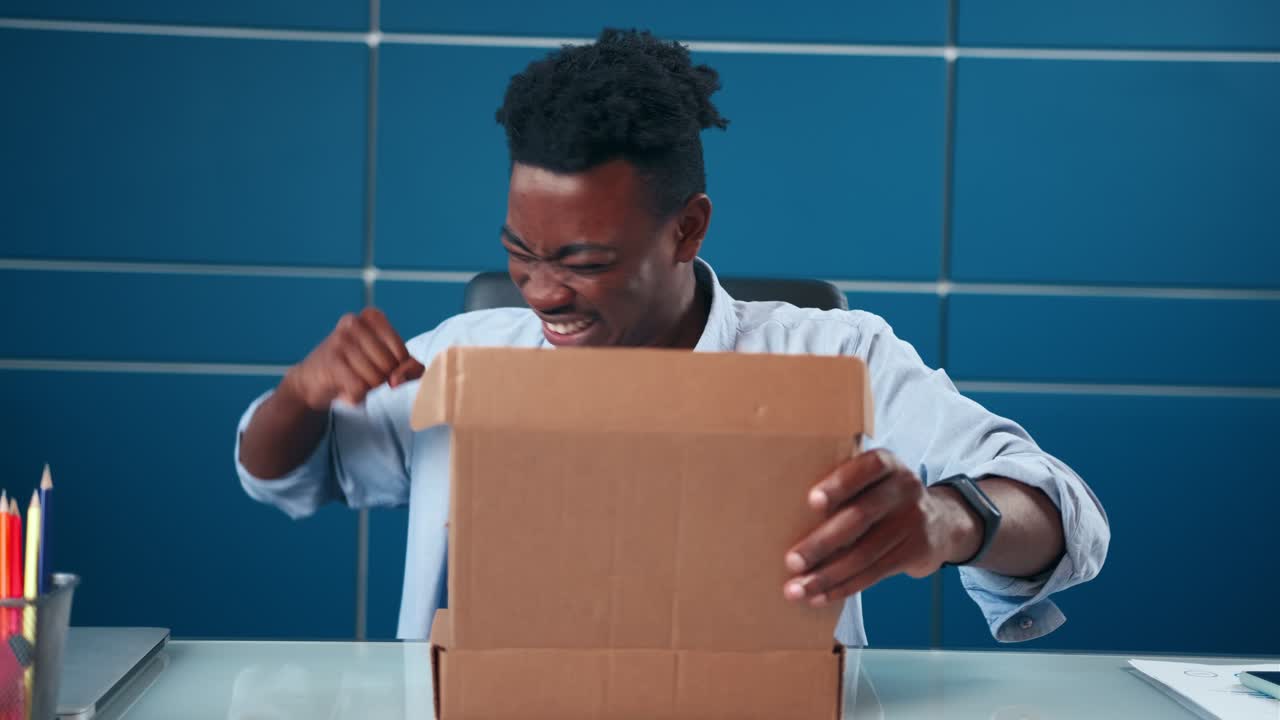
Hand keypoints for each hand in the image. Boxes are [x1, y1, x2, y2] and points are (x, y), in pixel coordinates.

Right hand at [279, 308, 424, 409]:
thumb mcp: (387, 362)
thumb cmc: (355, 368)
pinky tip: (344, 387)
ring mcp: (340, 340)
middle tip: (361, 373)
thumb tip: (399, 378)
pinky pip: (359, 388)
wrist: (311, 380)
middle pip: (389, 366)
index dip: (396, 369)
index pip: (402, 354)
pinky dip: (355, 396)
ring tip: (351, 378)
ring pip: (375, 378)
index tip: (379, 366)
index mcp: (372, 317)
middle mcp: (355, 323)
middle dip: (381, 378)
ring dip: (367, 387)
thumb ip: (409, 368)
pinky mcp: (331, 361)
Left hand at [782, 449, 980, 606]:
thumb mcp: (874, 480)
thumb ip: (845, 488)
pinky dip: (844, 587)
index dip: (839, 484)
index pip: (865, 468)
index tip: (811, 501)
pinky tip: (821, 596)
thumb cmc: (884, 498)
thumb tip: (786, 514)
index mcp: (888, 464)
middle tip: (792, 561)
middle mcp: (904, 488)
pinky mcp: (916, 551)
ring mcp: (914, 521)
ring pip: (865, 553)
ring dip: (828, 575)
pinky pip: (875, 573)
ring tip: (798, 589)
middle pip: (860, 517)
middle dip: (822, 542)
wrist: (942, 522)